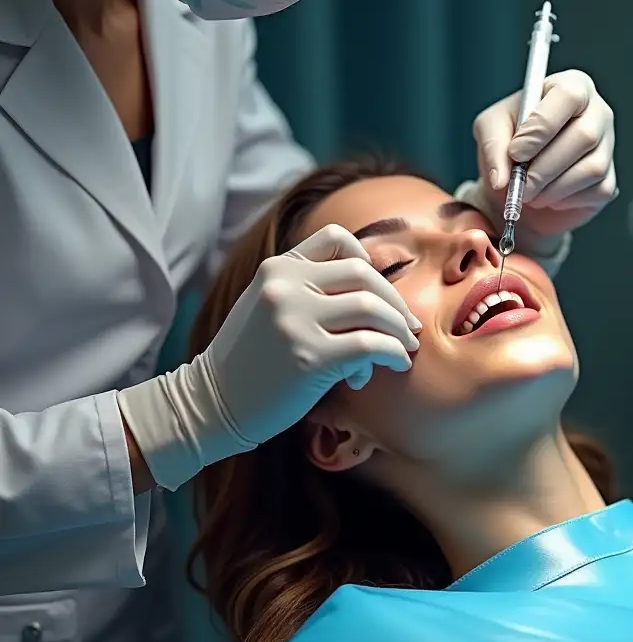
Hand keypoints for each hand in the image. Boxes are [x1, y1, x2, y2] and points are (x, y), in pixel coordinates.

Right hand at [117, 224, 420, 490]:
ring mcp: (294, 321)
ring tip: (404, 349)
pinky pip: (370, 345)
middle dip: (395, 302)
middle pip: (363, 274)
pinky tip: (396, 364)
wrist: (215, 403)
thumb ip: (309, 293)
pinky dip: (393, 353)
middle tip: (408, 327)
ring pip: (371, 308)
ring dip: (398, 330)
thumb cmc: (253, 362)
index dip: (369, 261)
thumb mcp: (270, 308)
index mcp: (277, 269)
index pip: (337, 238)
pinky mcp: (308, 357)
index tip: (381, 292)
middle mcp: (285, 286)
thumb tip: (378, 299)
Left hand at [472, 69, 617, 239]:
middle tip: (520, 184)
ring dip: (552, 188)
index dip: (542, 126)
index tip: (516, 152)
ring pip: (591, 168)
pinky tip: (548, 196)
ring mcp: (607, 147)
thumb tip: (501, 178)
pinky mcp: (608, 181)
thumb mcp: (491, 132)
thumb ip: (494, 147)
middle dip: (545, 167)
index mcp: (571, 86)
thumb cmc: (512, 146)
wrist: (520, 184)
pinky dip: (564, 201)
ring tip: (530, 191)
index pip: (569, 96)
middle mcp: (596, 113)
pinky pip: (594, 192)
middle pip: (584, 135)